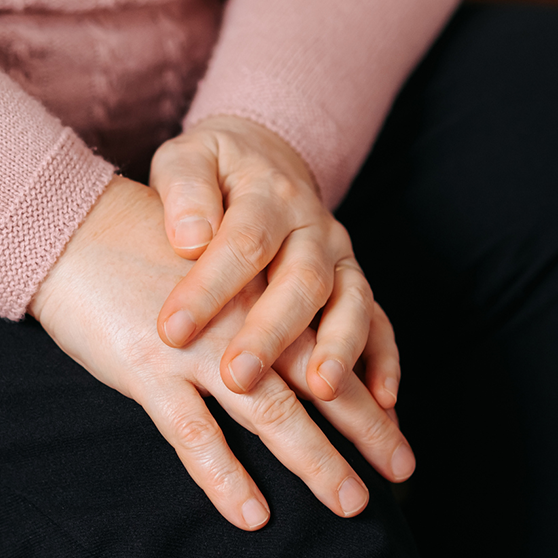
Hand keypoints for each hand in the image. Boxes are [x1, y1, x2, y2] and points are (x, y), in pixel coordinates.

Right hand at [29, 177, 415, 530]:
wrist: (73, 228)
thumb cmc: (146, 251)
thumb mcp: (215, 269)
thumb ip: (256, 304)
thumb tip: (297, 354)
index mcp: (263, 291)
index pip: (334, 342)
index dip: (372, 386)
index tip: (398, 426)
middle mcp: (244, 319)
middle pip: (320, 381)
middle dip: (366, 429)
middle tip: (401, 470)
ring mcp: (198, 349)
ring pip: (272, 413)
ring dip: (315, 460)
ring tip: (350, 501)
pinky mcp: (150, 369)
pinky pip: (195, 435)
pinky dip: (226, 477)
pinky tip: (253, 513)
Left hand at [149, 116, 400, 410]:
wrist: (263, 158)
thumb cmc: (213, 170)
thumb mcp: (188, 158)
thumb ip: (185, 192)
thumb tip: (189, 238)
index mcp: (267, 193)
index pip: (243, 241)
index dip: (209, 288)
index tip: (172, 330)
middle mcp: (313, 225)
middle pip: (302, 279)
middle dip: (271, 333)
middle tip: (238, 378)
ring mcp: (340, 256)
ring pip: (351, 301)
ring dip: (339, 348)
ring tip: (322, 391)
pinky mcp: (354, 282)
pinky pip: (380, 320)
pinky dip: (384, 359)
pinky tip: (381, 399)